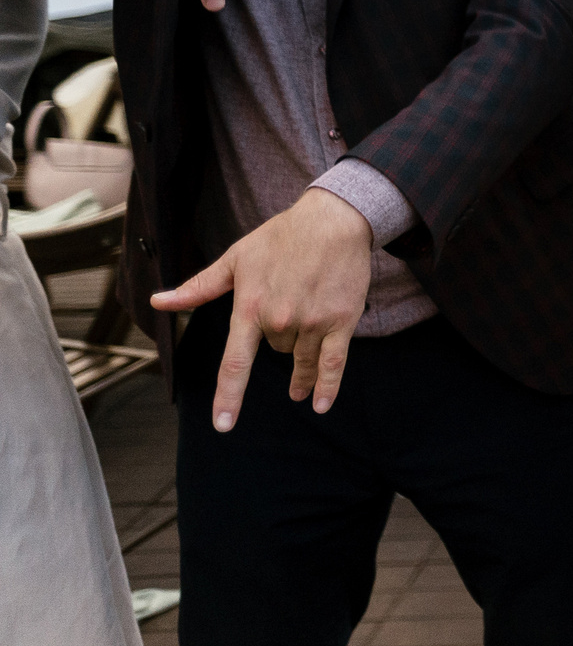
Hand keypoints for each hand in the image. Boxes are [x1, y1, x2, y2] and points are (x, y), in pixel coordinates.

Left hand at [150, 188, 373, 427]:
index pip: (235, 364)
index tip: (224, 424)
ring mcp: (313, 322)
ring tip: (298, 389)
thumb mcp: (235, 259)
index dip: (229, 397)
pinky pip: (334, 363)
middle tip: (288, 311)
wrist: (332, 220)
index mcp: (250, 308)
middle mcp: (280, 320)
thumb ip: (198, 287)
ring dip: (300, 370)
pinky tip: (321, 405)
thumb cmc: (280, 237)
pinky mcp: (341, 321)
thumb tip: (158, 301)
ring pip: (301, 360)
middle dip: (278, 341)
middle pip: (274, 354)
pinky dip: (328, 386)